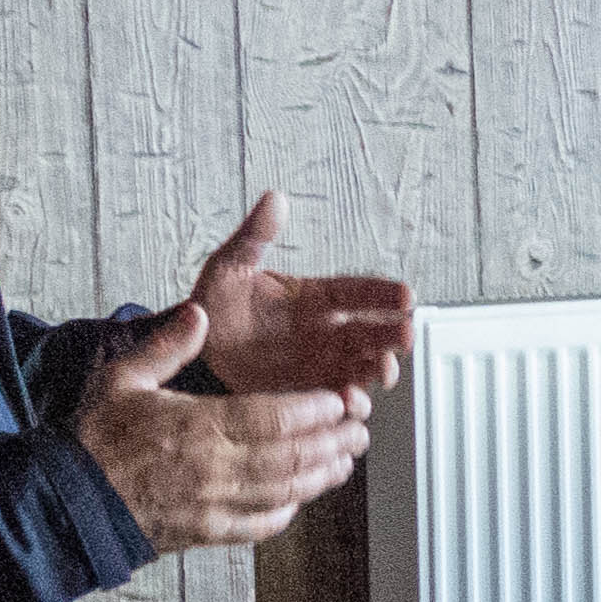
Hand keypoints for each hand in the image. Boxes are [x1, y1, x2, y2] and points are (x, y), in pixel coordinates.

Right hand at [78, 304, 372, 550]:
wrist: (65, 503)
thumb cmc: (92, 440)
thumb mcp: (120, 379)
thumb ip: (165, 346)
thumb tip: (199, 314)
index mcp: (196, 427)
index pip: (271, 417)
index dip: (313, 410)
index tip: (339, 400)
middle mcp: (212, 469)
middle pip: (290, 456)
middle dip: (331, 443)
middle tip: (359, 431)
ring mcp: (212, 505)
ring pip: (282, 492)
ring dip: (320, 477)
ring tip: (345, 461)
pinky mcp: (207, 532)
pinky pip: (258, 525)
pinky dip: (286, 511)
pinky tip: (302, 496)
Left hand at [184, 192, 413, 400]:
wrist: (194, 354)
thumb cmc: (215, 308)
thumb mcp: (229, 266)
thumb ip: (254, 236)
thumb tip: (274, 199)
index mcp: (315, 298)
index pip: (356, 291)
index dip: (382, 293)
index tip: (405, 295)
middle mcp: (326, 331)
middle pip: (370, 332)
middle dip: (392, 335)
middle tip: (406, 335)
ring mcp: (321, 364)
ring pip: (362, 367)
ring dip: (377, 369)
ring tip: (382, 370)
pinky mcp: (309, 394)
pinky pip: (336, 399)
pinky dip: (348, 402)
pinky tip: (349, 400)